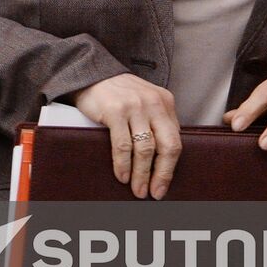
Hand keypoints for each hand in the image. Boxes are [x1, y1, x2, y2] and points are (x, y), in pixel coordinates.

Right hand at [68, 74, 181, 199]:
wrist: (91, 73)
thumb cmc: (118, 93)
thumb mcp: (146, 101)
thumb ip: (157, 123)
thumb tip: (164, 160)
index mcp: (165, 102)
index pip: (175, 141)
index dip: (169, 168)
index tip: (162, 187)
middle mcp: (154, 103)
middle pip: (167, 146)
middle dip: (161, 174)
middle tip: (152, 192)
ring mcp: (135, 106)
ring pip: (144, 149)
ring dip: (141, 174)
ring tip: (136, 189)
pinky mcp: (115, 110)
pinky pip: (122, 145)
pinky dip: (123, 164)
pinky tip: (122, 175)